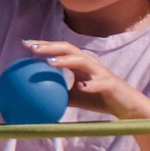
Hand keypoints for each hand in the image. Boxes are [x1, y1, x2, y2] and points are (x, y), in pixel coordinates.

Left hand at [22, 39, 149, 119]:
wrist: (124, 105)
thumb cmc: (97, 99)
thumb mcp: (73, 97)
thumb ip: (57, 93)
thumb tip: (35, 100)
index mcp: (79, 64)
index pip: (59, 50)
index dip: (43, 45)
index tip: (25, 44)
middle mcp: (88, 63)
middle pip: (68, 48)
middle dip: (50, 46)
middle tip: (32, 48)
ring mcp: (99, 72)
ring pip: (82, 60)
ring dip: (66, 60)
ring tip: (50, 63)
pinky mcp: (110, 83)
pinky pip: (99, 83)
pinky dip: (90, 84)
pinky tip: (80, 88)